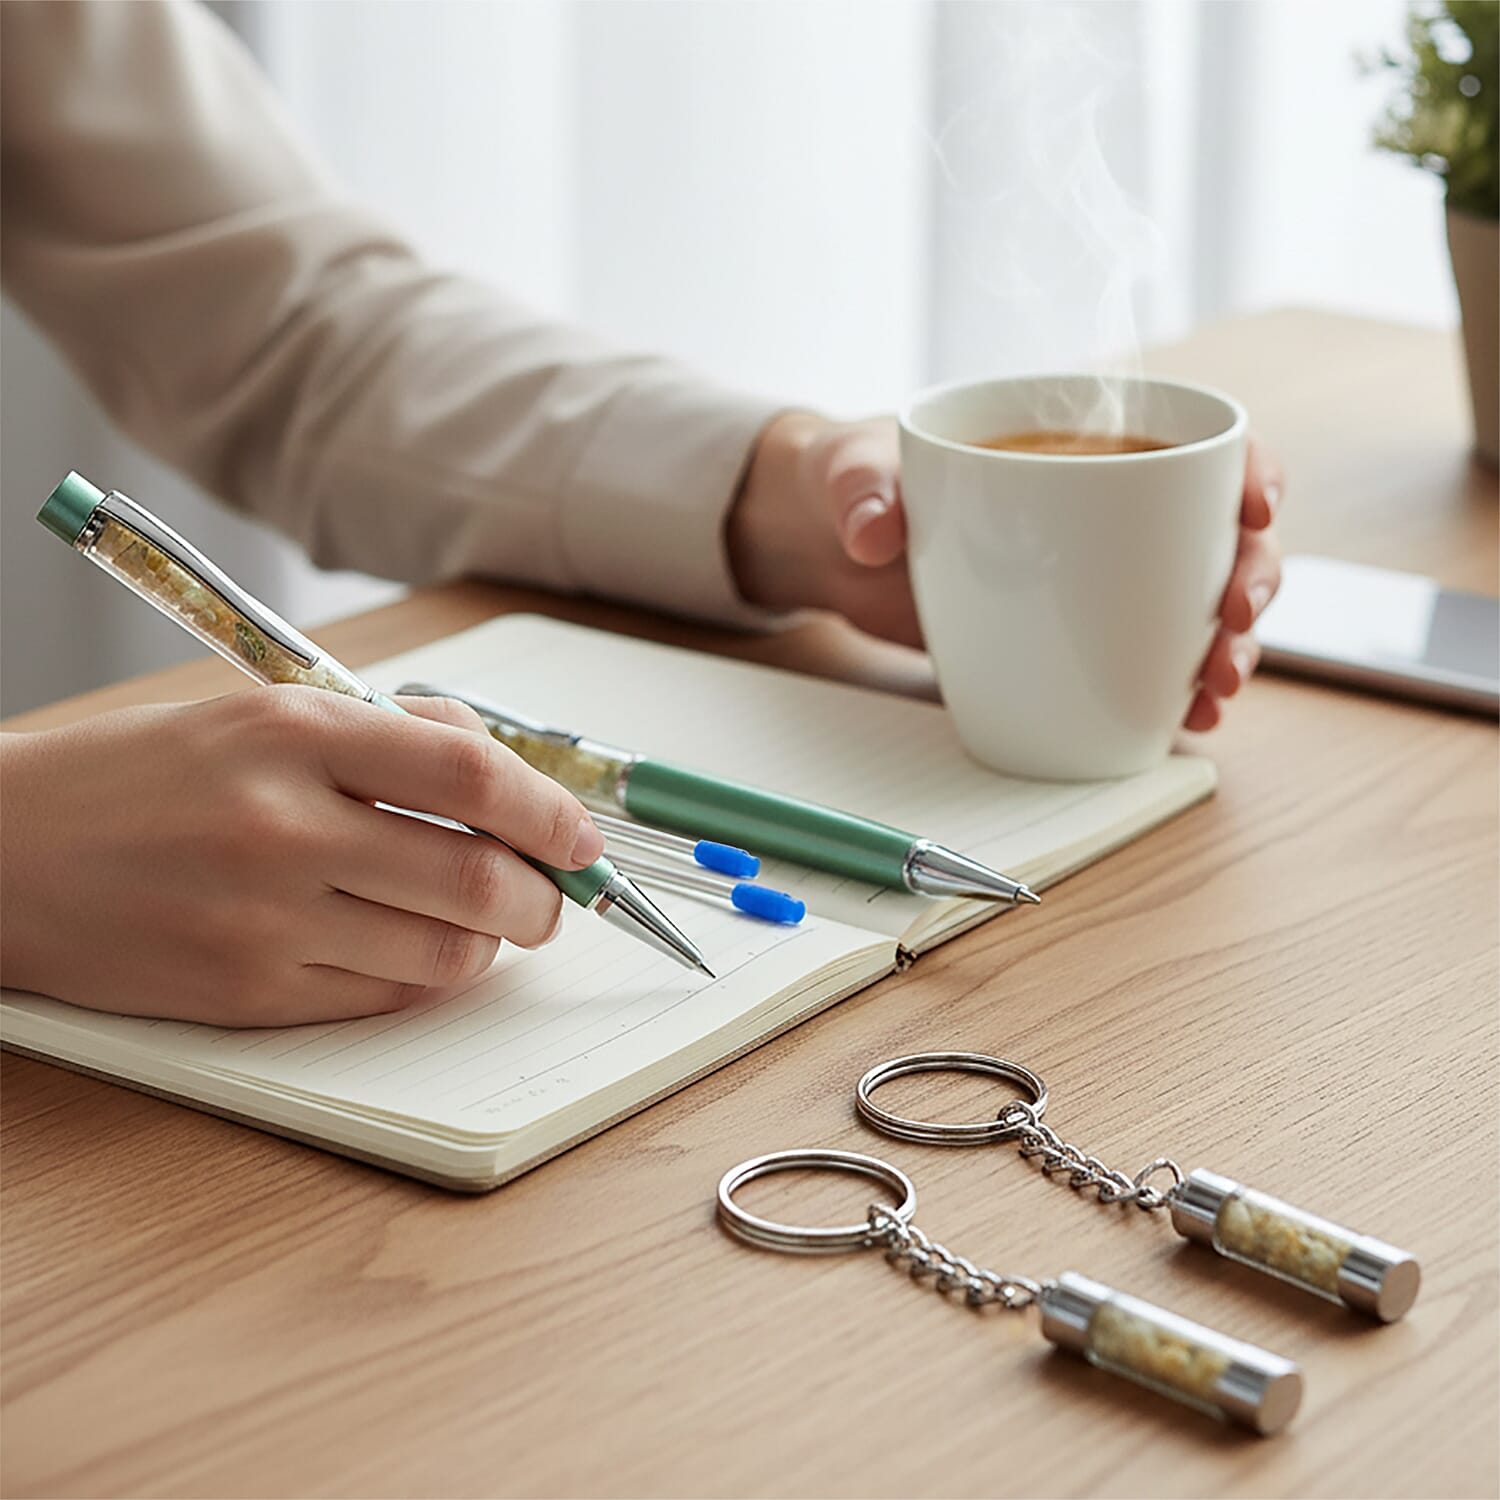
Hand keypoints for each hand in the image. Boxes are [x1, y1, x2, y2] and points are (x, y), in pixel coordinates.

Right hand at [0, 690, 604, 1024]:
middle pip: (479, 878)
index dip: (553, 812)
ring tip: (483, 923)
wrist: (1, 850)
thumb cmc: (141, 776)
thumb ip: (392, 731)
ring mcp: (264, 920)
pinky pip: (384, 998)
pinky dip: (427, 977)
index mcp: (294, 734)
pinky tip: (416, 949)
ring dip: (491, 943)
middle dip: (546, 897)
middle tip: (554, 897)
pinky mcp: (245, 995)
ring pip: (445, 953)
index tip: (580, 835)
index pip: (473, 777)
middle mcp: (284, 826)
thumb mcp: (263, 712)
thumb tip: (507, 770)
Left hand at [729, 412, 1283, 729]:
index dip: (1247, 471)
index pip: (1193, 445)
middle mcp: (1107, 510)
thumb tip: (872, 532)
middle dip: (1248, 579)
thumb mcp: (850, 470)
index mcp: (1078, 443)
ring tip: (1216, 689)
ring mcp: (1093, 579)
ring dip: (1225, 647)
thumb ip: (860, 490)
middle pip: (1217, 536)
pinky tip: (1189, 718)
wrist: (824, 540)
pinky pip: (1142, 661)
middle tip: (1230, 623)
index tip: (1256, 509)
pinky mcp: (1067, 637)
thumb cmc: (854, 478)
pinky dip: (1174, 690)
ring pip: (1196, 606)